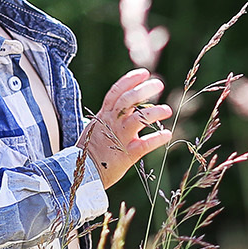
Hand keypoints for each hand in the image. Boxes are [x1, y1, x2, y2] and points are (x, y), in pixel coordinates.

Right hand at [80, 69, 173, 187]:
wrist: (80, 175)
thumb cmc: (87, 153)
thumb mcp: (94, 129)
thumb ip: (107, 118)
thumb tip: (119, 109)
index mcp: (103, 116)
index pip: (116, 92)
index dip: (130, 80)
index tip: (144, 73)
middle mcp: (111, 124)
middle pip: (129, 100)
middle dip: (145, 89)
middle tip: (159, 84)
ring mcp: (120, 138)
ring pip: (139, 119)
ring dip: (155, 112)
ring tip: (167, 110)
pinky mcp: (128, 155)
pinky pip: (146, 144)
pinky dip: (158, 138)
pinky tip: (167, 134)